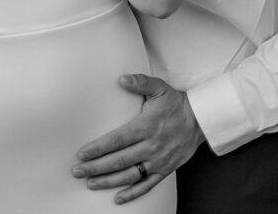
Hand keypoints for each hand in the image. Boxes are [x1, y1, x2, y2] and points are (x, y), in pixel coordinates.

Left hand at [72, 73, 204, 203]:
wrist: (200, 120)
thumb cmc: (176, 103)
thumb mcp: (159, 87)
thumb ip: (140, 82)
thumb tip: (122, 79)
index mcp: (146, 126)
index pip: (117, 140)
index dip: (98, 148)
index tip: (82, 154)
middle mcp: (151, 146)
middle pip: (119, 160)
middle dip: (96, 167)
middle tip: (77, 171)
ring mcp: (158, 161)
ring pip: (130, 176)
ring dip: (108, 181)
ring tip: (91, 183)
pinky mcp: (165, 170)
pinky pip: (147, 186)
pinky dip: (132, 193)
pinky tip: (117, 198)